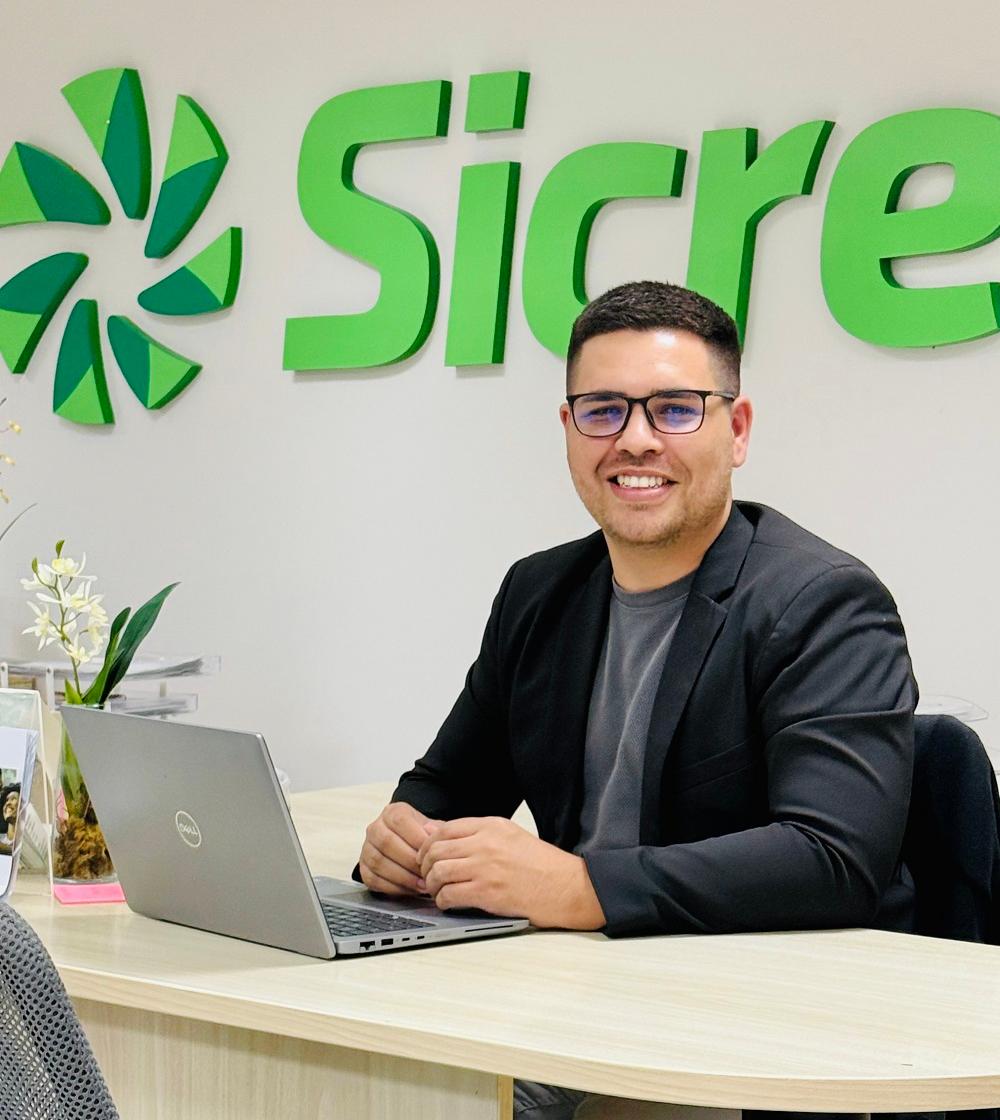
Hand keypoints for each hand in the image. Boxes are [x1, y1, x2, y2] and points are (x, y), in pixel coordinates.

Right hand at [359, 802, 441, 895]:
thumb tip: (434, 834)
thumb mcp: (432, 828)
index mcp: (392, 813)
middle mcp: (376, 828)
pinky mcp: (363, 868)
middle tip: (427, 873)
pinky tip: (409, 889)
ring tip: (421, 884)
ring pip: (378, 862)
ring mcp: (367, 848)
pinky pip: (373, 879)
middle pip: (387, 843)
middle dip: (410, 861)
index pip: (400, 821)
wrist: (408, 847)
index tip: (431, 853)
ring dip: (402, 877)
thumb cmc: (421, 837)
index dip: (416, 838)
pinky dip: (393, 887)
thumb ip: (436, 830)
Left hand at [417, 816, 605, 929]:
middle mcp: (485, 843)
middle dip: (424, 865)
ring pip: (438, 872)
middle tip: (426, 876)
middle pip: (436, 850)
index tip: (426, 856)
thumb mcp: (511, 836)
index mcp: (491, 825)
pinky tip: (448, 903)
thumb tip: (445, 838)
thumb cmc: (541, 865)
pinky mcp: (487, 892)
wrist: (566, 886)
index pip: (445, 829)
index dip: (428, 844)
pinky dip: (442, 901)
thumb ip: (479, 834)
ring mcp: (485, 867)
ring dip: (431, 884)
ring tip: (436, 891)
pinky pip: (449, 895)